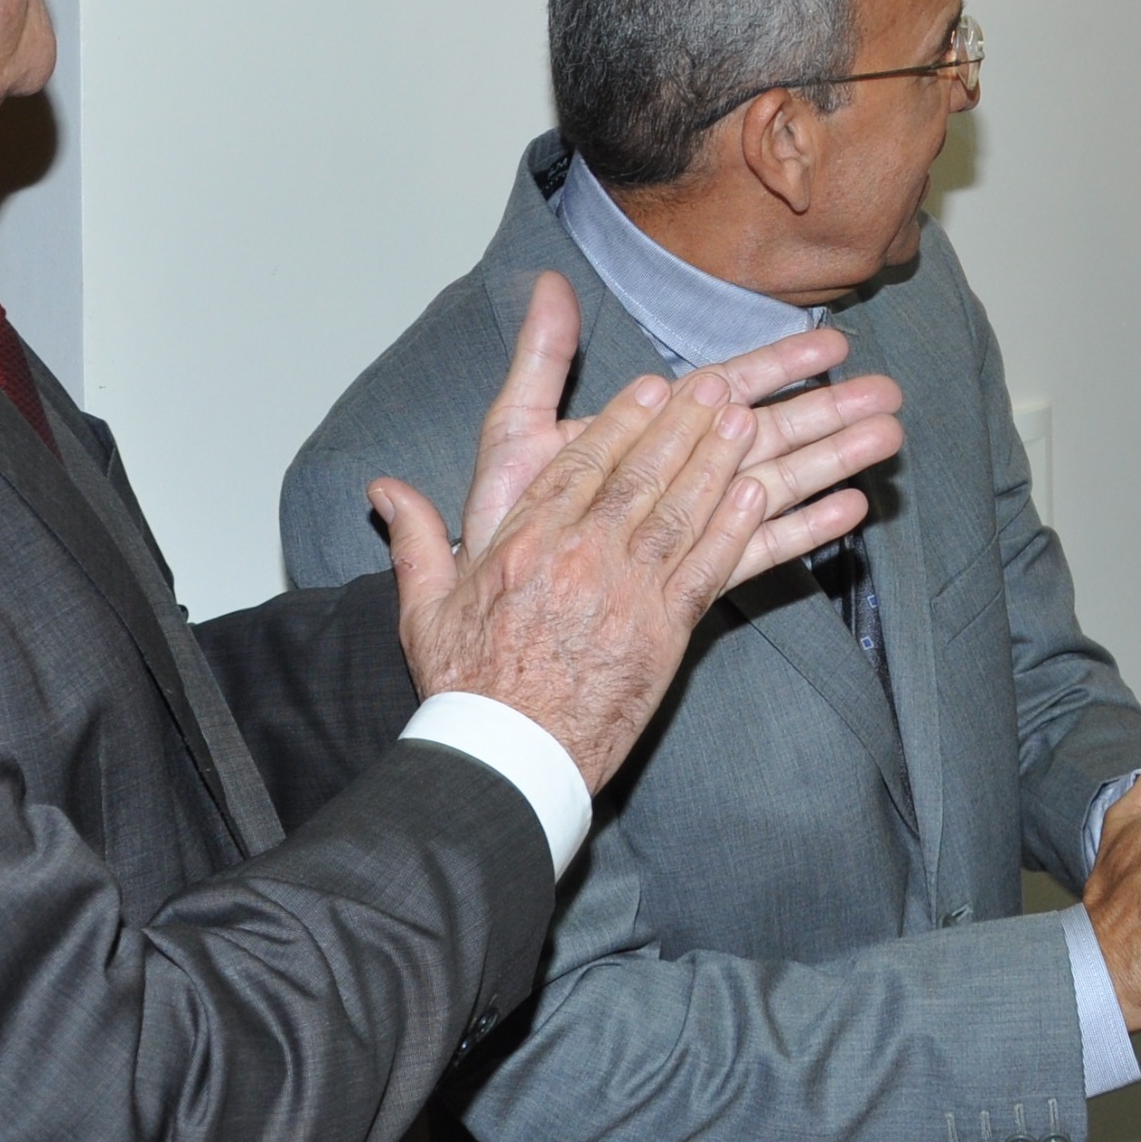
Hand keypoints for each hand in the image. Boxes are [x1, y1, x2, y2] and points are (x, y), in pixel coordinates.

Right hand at [376, 295, 905, 786]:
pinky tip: (756, 495)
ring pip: (680, 512)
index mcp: (525, 542)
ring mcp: (627, 594)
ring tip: (747, 420)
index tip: (651, 385)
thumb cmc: (466, 686)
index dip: (621, 420)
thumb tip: (384, 489)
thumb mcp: (424, 607)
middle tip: (717, 385)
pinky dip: (734, 530)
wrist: (505, 756)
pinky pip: (707, 570)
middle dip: (682, 423)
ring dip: (717, 462)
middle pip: (641, 474)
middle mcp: (581, 557)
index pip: (581, 464)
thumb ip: (414, 539)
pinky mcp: (663, 634)